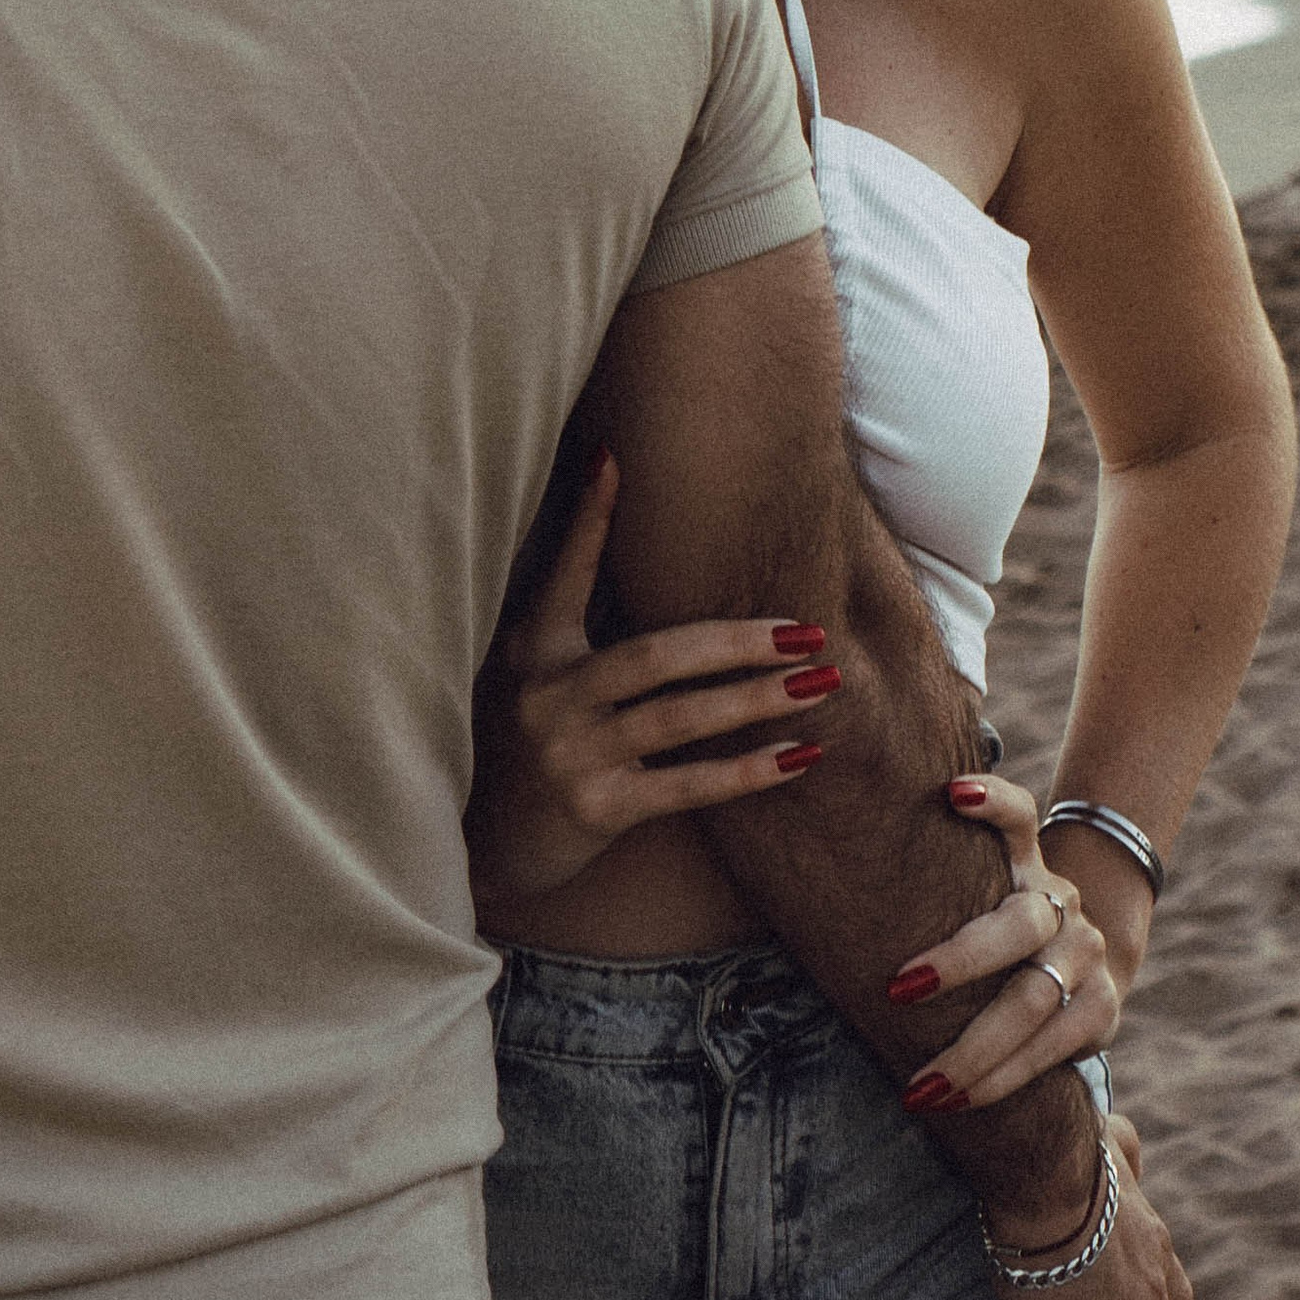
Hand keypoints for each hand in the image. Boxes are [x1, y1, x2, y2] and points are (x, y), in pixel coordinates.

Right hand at [467, 450, 833, 922]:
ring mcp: (570, 753)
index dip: (589, 518)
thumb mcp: (535, 671)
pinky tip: (798, 757)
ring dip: (756, 700)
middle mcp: (547, 695)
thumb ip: (578, 618)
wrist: (479, 841)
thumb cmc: (528, 738)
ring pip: (679, 718)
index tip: (613, 459)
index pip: (565, 571)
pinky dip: (746, 772)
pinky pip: (686, 786)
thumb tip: (620, 527)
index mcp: (533, 648)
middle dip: (737, 640)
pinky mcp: (594, 809)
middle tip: (807, 630)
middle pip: (654, 655)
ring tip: (819, 684)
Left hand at [886, 770, 1121, 1108]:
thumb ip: (921, 882)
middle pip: (1017, 924)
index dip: (992, 801)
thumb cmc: (984, 933)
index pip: (1016, 815)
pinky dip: (1004, 1079)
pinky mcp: (1103, 1007)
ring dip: (975, 1050)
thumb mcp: (964, 897)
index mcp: (1022, 861)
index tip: (951, 792)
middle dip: (959, 961)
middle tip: (897, 989)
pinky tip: (962, 1101)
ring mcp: (1086, 953)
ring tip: (921, 1085)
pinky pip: (1055, 1047)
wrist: (1076, 971)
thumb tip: (807, 877)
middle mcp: (1059, 900)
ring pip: (1035, 999)